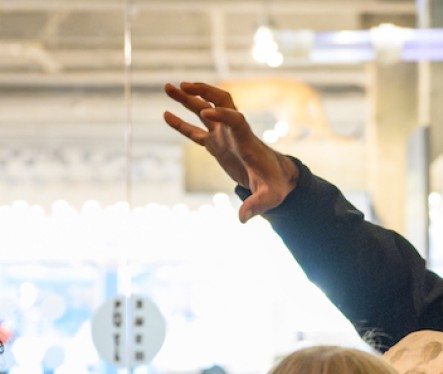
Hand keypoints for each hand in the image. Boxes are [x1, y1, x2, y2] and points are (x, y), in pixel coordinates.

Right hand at [164, 81, 298, 221]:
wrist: (276, 179)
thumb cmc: (275, 186)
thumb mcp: (268, 197)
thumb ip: (256, 205)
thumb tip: (242, 219)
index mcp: (247, 140)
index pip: (236, 119)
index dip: (222, 114)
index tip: (205, 112)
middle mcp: (234, 132)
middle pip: (219, 102)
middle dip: (202, 92)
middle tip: (182, 85)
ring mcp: (224, 136)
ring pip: (204, 111)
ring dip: (187, 99)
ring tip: (167, 87)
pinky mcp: (216, 145)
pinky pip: (196, 131)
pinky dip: (182, 123)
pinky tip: (166, 114)